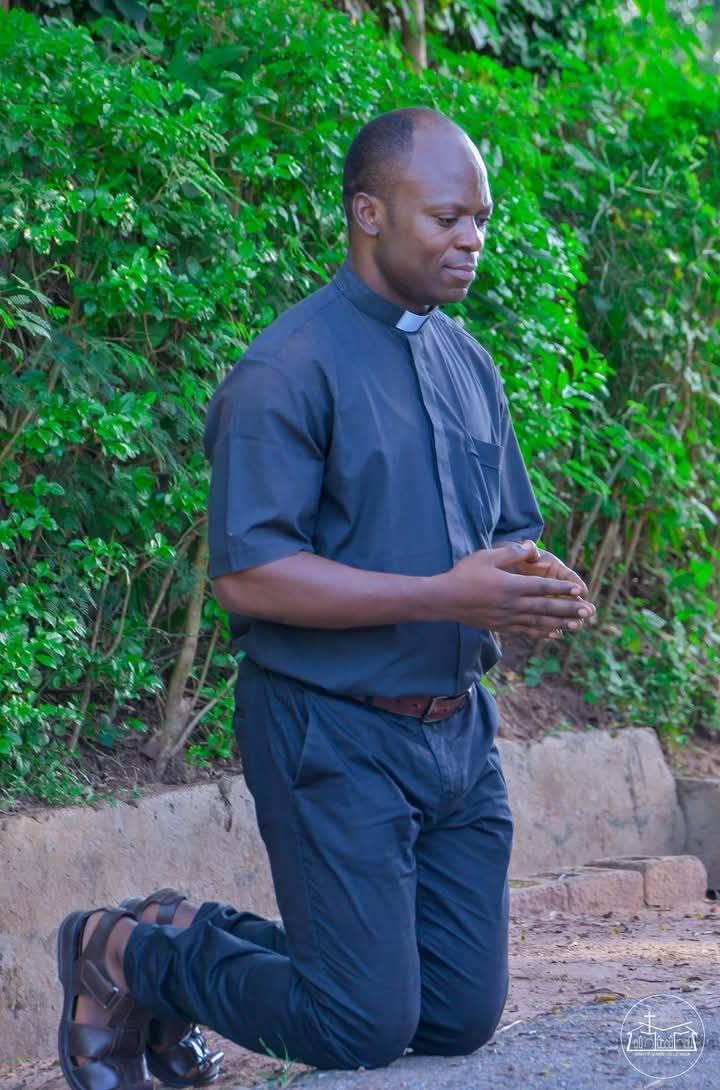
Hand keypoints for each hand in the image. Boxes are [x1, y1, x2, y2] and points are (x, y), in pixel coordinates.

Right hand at [440, 540, 594, 638]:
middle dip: (569, 609)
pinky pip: (526, 631)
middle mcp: (512, 604)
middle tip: (589, 611)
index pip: (543, 587)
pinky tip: (555, 634)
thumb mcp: (486, 556)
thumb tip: (532, 546)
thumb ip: (511, 553)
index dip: (563, 589)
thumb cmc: (464, 574)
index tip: (581, 590)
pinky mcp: (502, 626)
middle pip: (546, 607)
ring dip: (561, 623)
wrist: (445, 599)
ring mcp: (508, 618)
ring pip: (539, 622)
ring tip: (578, 625)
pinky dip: (542, 633)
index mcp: (511, 585)